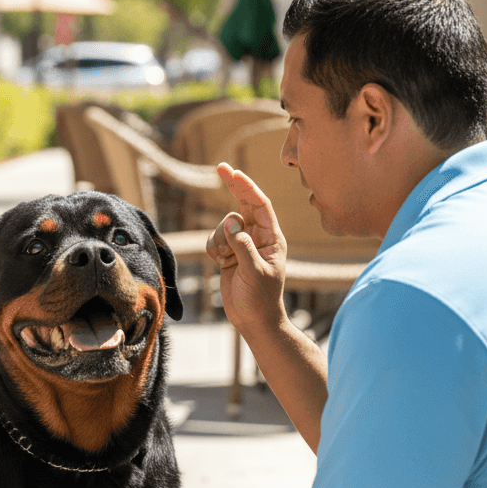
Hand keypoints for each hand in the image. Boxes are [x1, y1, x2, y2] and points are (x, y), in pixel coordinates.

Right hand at [207, 164, 287, 332]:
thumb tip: (232, 221)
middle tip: (221, 167)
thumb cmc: (261, 298)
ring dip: (219, 239)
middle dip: (233, 187)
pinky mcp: (228, 253)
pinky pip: (214, 240)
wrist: (254, 320)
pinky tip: (221, 264)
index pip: (260, 205)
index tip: (234, 173)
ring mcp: (242, 244)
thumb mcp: (255, 271)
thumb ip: (243, 245)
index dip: (247, 187)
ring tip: (226, 261)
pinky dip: (214, 249)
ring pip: (223, 226)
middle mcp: (258, 237)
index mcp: (272, 238)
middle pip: (244, 204)